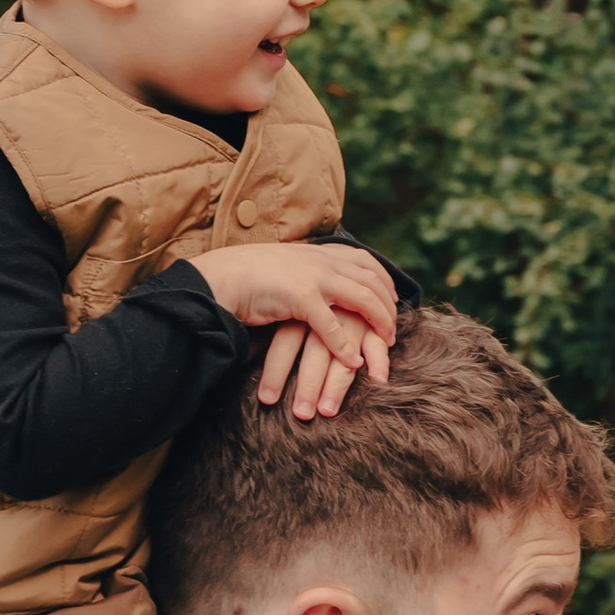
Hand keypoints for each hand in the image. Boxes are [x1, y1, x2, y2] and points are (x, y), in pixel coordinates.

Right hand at [195, 239, 397, 418]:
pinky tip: (354, 362)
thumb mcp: (284, 266)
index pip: (365, 260)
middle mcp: (321, 261)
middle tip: (394, 330)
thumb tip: (320, 283)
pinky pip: (332, 325)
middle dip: (388, 306)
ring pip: (362, 299)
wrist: (220, 277)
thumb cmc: (246, 277)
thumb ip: (306, 271)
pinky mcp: (299, 298)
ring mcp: (312, 277)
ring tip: (385, 344)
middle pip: (372, 281)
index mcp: (318, 252)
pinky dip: (346, 345)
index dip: (384, 279)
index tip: (393, 297)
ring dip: (379, 323)